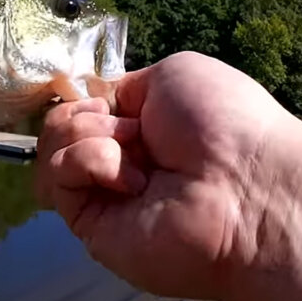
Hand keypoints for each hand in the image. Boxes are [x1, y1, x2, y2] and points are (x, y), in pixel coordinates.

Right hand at [35, 51, 292, 300]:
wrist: (248, 186)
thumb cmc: (224, 122)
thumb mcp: (174, 74)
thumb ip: (124, 87)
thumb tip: (90, 101)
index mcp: (142, 127)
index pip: (81, 108)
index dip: (81, 98)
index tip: (98, 96)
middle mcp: (119, 162)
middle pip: (60, 126)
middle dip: (87, 115)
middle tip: (133, 130)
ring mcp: (103, 196)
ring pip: (53, 148)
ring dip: (91, 135)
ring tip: (137, 154)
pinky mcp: (89, 226)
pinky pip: (59, 177)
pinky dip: (89, 162)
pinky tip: (130, 179)